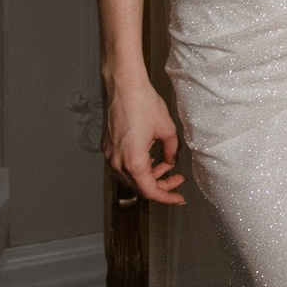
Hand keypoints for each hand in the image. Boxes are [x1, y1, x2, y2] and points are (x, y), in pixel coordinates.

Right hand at [104, 79, 185, 204]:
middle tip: (177, 179)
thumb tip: (172, 160)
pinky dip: (138, 168)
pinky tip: (151, 159)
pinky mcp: (108, 148)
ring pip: (130, 178)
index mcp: (133, 160)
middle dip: (160, 186)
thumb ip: (172, 149)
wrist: (124, 87)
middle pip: (139, 187)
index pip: (149, 190)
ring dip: (149, 176)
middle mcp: (118, 161)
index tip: (178, 198)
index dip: (166, 197)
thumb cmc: (143, 104)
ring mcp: (110, 155)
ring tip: (167, 165)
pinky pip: (123, 167)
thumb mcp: (167, 129)